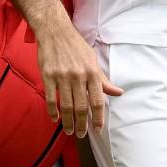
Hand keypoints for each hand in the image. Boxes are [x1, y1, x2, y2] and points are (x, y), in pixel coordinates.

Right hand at [35, 13, 123, 136]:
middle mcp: (78, 76)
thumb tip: (119, 92)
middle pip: (81, 106)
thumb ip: (103, 80)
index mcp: (92, 72)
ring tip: (69, 130)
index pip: (98, 100)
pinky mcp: (48, 76)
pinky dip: (53, 111)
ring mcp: (62, 76)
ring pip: (66, 106)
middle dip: (82, 124)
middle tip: (81, 134)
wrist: (55, 31)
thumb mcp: (93, 60)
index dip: (98, 117)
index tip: (98, 130)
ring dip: (68, 122)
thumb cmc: (76, 46)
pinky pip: (51, 99)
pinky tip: (55, 119)